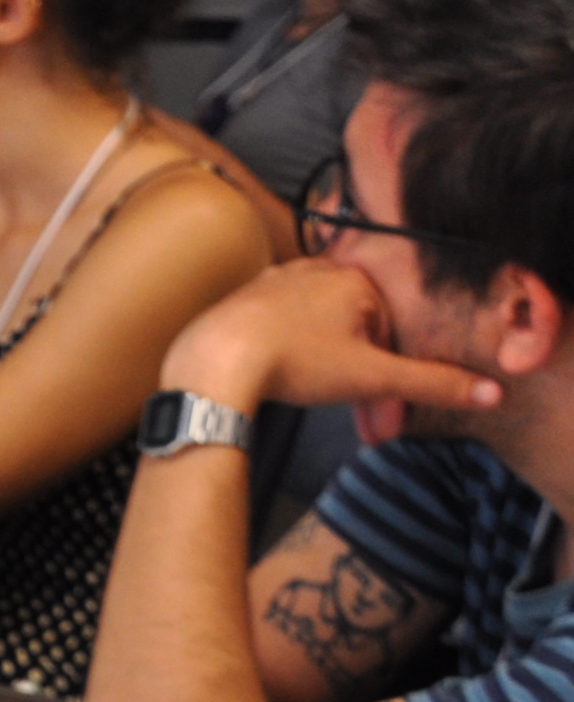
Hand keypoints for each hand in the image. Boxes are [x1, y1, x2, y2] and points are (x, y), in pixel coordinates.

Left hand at [163, 258, 502, 444]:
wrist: (212, 360)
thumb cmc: (291, 360)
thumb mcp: (372, 376)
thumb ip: (432, 383)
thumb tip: (490, 392)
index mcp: (354, 281)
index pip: (392, 335)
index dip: (394, 385)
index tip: (386, 423)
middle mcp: (316, 272)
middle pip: (358, 336)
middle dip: (364, 387)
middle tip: (364, 429)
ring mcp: (277, 283)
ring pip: (324, 333)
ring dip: (333, 373)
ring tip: (322, 401)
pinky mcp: (245, 300)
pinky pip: (287, 330)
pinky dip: (297, 357)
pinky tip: (288, 377)